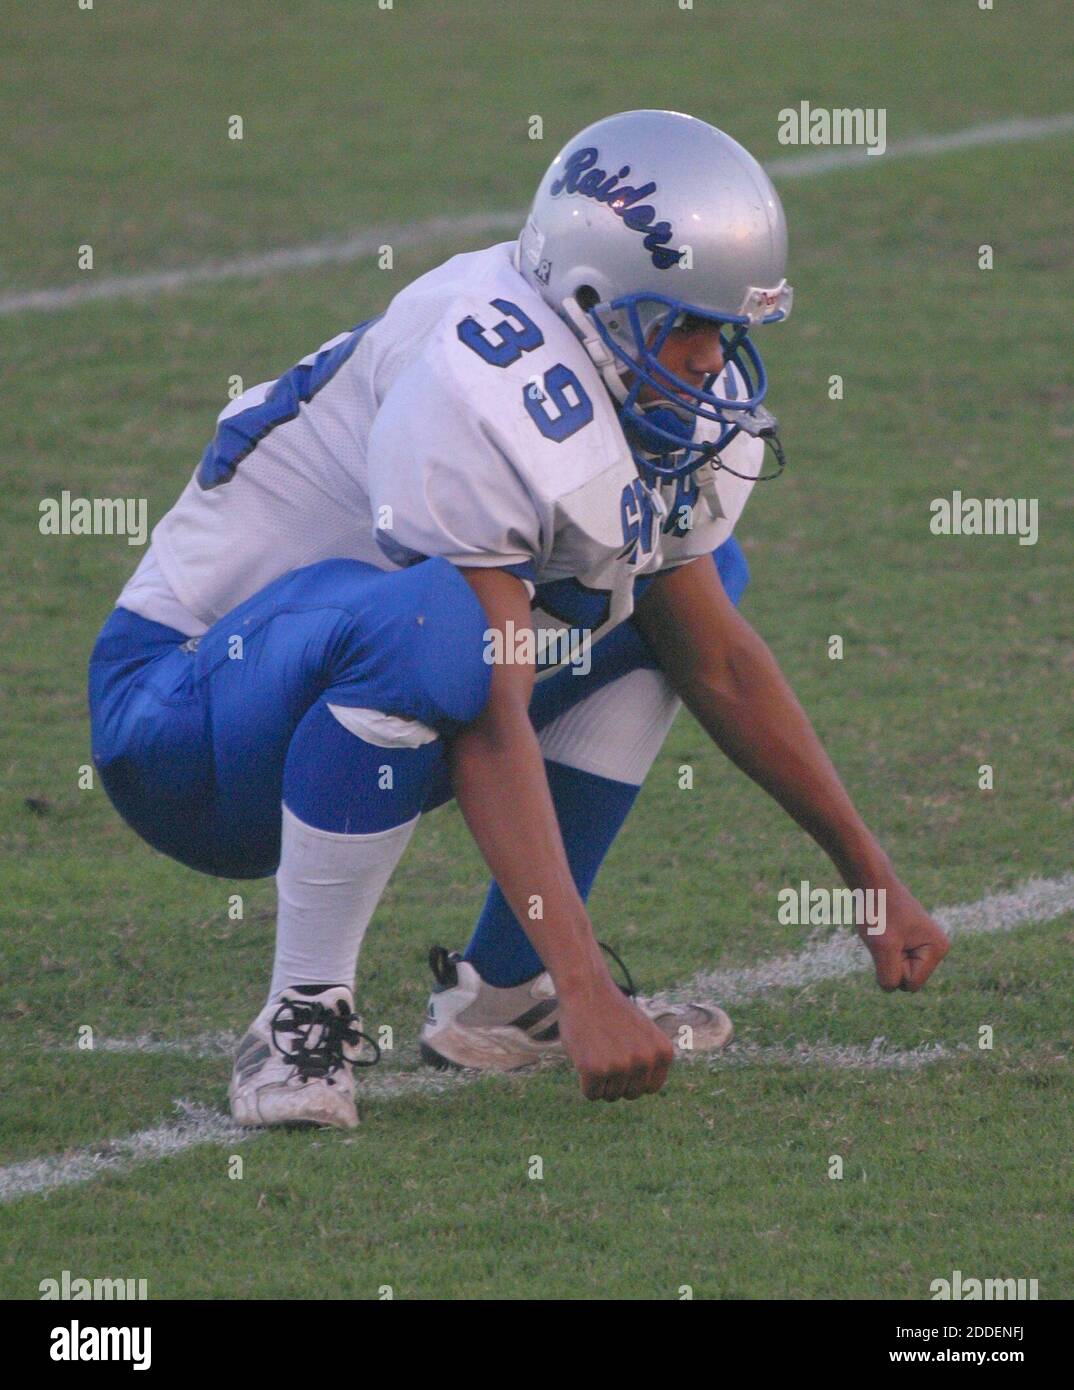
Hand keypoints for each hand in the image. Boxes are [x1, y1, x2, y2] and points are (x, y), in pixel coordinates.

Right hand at [557, 977, 674, 1101]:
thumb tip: (648, 1089)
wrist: (587, 990)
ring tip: (596, 1050)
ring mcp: (621, 1065)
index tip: (622, 1056)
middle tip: (606, 1052)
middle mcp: (645, 1060)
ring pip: (609, 1095)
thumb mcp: (645, 1034)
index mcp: (663, 1052)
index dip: (633, 1077)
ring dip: (599, 1079)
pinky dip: (585, 1083)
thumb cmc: (613, 1013)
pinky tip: (584, 1059)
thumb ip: (650, 1060)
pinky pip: (591, 1094)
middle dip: (616, 1080)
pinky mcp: (595, 1069)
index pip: (649, 1088)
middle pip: (629, 1094)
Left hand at [861, 876, 949, 992]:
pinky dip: (882, 949)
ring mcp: (924, 945)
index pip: (911, 984)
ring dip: (884, 955)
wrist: (871, 883)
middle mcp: (936, 949)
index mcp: (938, 949)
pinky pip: (892, 960)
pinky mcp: (911, 942)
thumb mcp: (882, 946)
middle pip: (906, 980)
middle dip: (889, 962)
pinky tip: (883, 929)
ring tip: (883, 931)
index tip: (891, 940)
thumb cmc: (878, 911)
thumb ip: (889, 975)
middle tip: (885, 935)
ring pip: (897, 970)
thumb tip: (892, 987)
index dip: (894, 966)